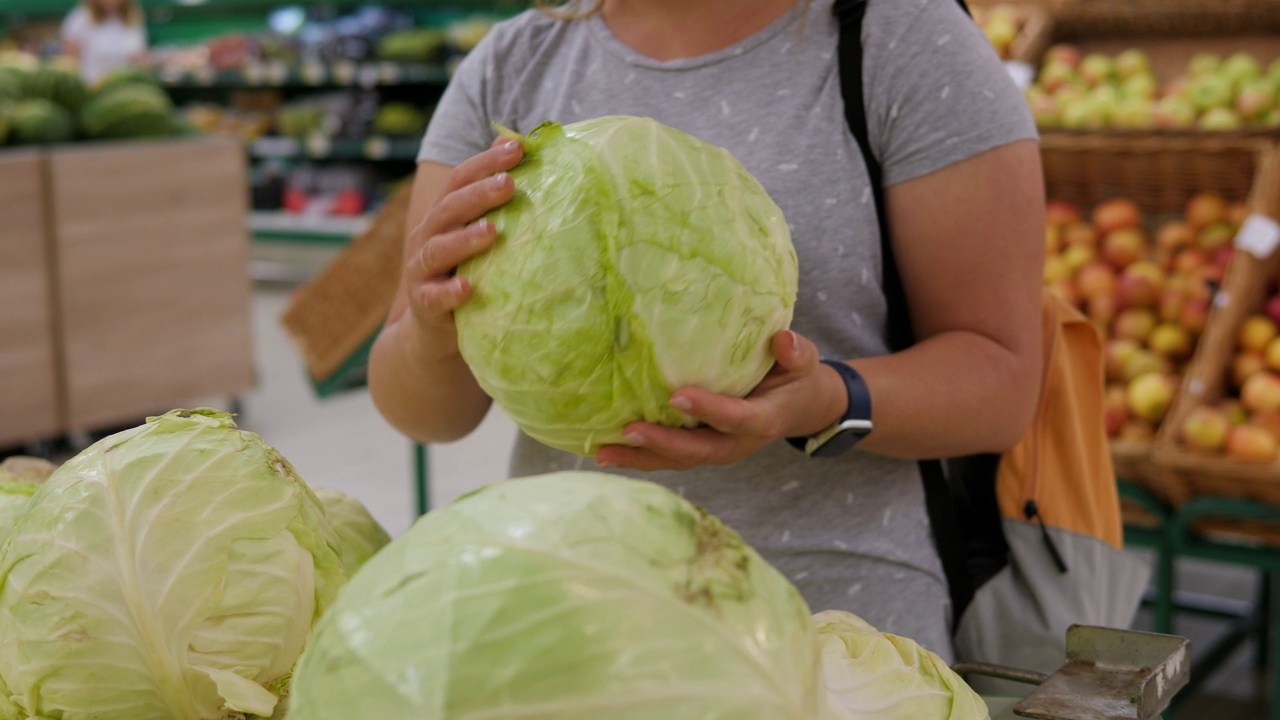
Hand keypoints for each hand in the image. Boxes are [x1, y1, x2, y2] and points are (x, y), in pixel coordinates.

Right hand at [404, 137, 522, 357]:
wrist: (432, 330)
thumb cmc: (465, 272)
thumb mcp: (476, 232)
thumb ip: (492, 196)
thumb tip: (518, 142)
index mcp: (442, 215)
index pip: (460, 179)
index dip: (486, 162)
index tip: (518, 148)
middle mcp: (427, 237)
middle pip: (449, 209)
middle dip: (478, 194)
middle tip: (509, 183)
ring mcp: (422, 271)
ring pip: (438, 249)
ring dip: (464, 239)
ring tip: (492, 232)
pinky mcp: (425, 305)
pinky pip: (434, 297)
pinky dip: (449, 292)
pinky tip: (468, 289)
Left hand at [595, 330, 848, 470]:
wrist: (799, 407)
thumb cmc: (795, 378)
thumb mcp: (806, 362)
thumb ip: (796, 353)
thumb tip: (782, 339)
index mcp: (762, 421)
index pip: (735, 419)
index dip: (709, 410)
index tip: (677, 396)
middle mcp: (736, 444)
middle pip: (696, 450)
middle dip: (662, 443)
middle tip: (628, 430)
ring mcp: (716, 451)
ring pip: (675, 460)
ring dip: (639, 457)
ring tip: (602, 452)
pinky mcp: (699, 450)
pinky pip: (667, 457)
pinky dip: (638, 456)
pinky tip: (604, 450)